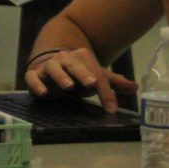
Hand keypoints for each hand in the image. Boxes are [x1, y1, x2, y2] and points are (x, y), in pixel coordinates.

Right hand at [23, 47, 137, 113]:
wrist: (49, 64)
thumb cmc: (76, 73)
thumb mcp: (95, 76)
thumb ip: (113, 83)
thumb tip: (136, 88)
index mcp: (81, 58)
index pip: (95, 74)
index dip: (105, 91)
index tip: (112, 108)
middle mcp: (64, 59)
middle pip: (74, 65)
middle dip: (83, 73)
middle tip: (91, 83)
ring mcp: (48, 66)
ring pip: (53, 68)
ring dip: (60, 76)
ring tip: (68, 86)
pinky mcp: (34, 75)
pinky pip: (33, 77)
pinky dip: (36, 83)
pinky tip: (42, 93)